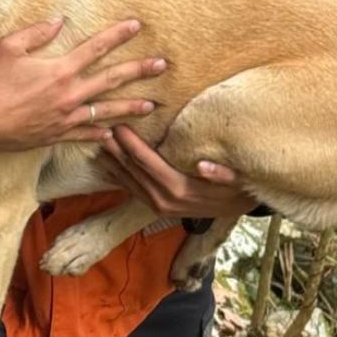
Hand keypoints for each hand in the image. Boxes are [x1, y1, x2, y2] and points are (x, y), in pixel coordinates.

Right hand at [0, 18, 162, 151]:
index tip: (136, 26)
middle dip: (140, 71)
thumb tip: (60, 20)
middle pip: (112, 80)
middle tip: (162, 65)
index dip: (118, 35)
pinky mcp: (57, 135)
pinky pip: (86, 136)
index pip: (96, 48)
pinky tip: (114, 135)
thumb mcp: (7, 48)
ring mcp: (66, 118)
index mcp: (60, 70)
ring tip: (152, 106)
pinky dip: (101, 135)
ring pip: (106, 111)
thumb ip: (36, 33)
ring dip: (131, 108)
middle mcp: (69, 94)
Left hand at [100, 125, 255, 218]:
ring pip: (128, 181)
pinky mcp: (157, 208)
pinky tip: (106, 166)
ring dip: (112, 163)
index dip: (131, 144)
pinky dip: (118, 177)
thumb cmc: (239, 189)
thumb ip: (224, 175)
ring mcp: (159, 206)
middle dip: (116, 149)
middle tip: (100, 128)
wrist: (240, 211)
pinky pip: (131, 190)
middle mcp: (164, 199)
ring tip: (97, 144)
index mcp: (179, 188)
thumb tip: (204, 164)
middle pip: (133, 170)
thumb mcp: (239, 181)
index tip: (119, 126)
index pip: (148, 162)